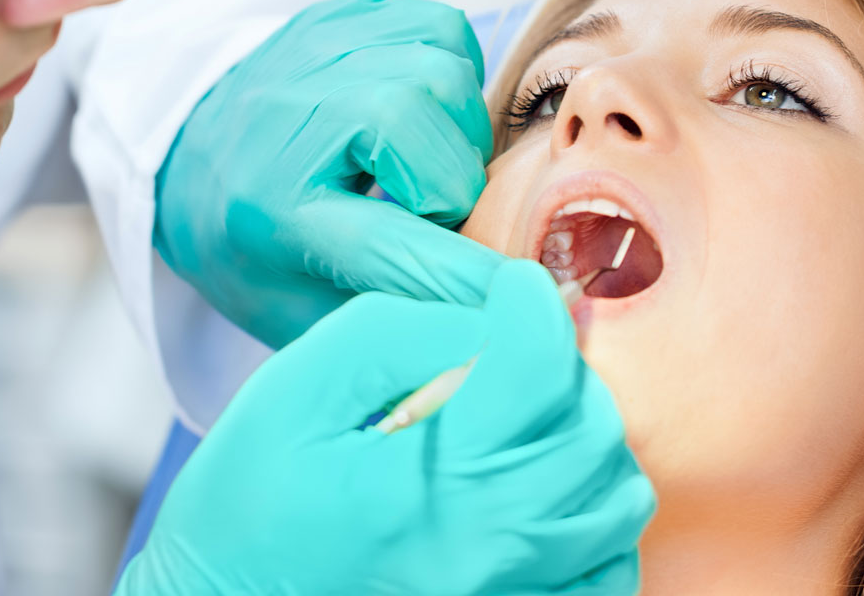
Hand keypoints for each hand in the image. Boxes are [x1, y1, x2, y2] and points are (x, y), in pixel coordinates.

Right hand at [115, 261, 655, 594]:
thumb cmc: (247, 508)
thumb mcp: (297, 392)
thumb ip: (403, 337)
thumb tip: (491, 320)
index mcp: (428, 480)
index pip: (539, 365)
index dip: (531, 308)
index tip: (511, 297)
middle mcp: (486, 549)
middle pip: (593, 432)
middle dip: (565, 375)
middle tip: (515, 363)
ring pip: (616, 505)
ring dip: (589, 448)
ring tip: (531, 430)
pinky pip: (607, 575)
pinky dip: (596, 525)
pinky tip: (544, 498)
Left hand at [154, 0, 505, 347]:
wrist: (190, 160)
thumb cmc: (253, 248)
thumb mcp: (300, 315)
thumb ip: (386, 327)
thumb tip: (480, 338)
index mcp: (271, 212)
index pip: (382, 244)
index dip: (457, 274)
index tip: (516, 300)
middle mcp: (285, 119)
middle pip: (409, 120)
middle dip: (453, 182)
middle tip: (433, 212)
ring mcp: (312, 54)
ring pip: (439, 69)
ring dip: (458, 129)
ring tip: (426, 164)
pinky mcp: (339, 17)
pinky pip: (440, 30)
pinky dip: (453, 75)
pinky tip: (423, 115)